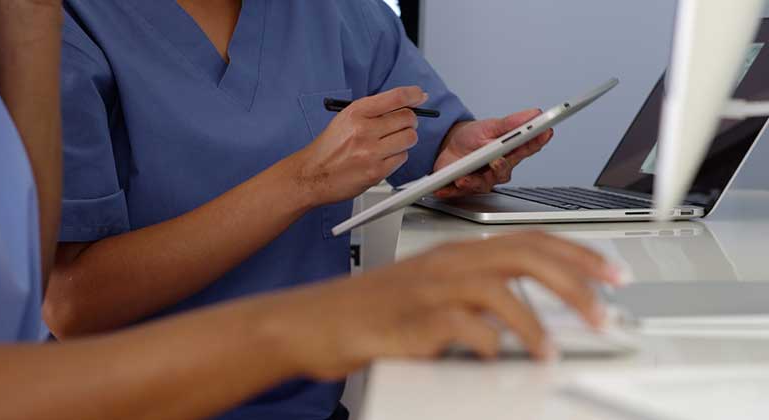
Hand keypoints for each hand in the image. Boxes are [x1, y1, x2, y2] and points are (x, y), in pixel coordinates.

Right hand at [257, 231, 622, 380]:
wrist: (313, 321)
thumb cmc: (370, 310)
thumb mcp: (429, 292)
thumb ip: (475, 296)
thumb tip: (523, 316)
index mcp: (455, 253)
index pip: (527, 239)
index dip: (575, 254)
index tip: (609, 273)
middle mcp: (447, 264)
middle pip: (524, 255)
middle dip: (574, 281)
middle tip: (603, 309)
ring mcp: (429, 289)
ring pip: (500, 288)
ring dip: (535, 322)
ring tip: (552, 351)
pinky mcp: (411, 320)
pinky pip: (464, 327)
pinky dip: (490, 344)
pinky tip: (500, 359)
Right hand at [290, 86, 426, 205]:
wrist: (312, 174)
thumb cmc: (330, 147)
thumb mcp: (346, 118)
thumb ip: (374, 110)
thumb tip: (405, 102)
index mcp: (356, 112)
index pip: (396, 97)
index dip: (413, 95)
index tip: (420, 96)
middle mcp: (364, 130)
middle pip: (408, 118)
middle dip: (409, 121)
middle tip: (401, 125)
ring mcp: (371, 152)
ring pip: (409, 138)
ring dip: (405, 140)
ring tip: (390, 143)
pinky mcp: (376, 171)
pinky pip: (402, 158)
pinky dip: (397, 156)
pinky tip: (383, 157)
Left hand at [433, 110, 553, 197]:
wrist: (448, 146)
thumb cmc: (473, 138)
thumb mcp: (491, 126)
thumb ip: (511, 123)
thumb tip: (534, 114)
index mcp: (509, 152)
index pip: (527, 148)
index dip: (537, 141)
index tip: (544, 132)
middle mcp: (499, 169)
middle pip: (504, 170)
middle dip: (501, 166)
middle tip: (497, 161)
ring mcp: (483, 180)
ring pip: (483, 184)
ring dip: (473, 181)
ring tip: (463, 177)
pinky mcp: (465, 188)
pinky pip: (459, 192)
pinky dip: (451, 190)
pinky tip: (445, 188)